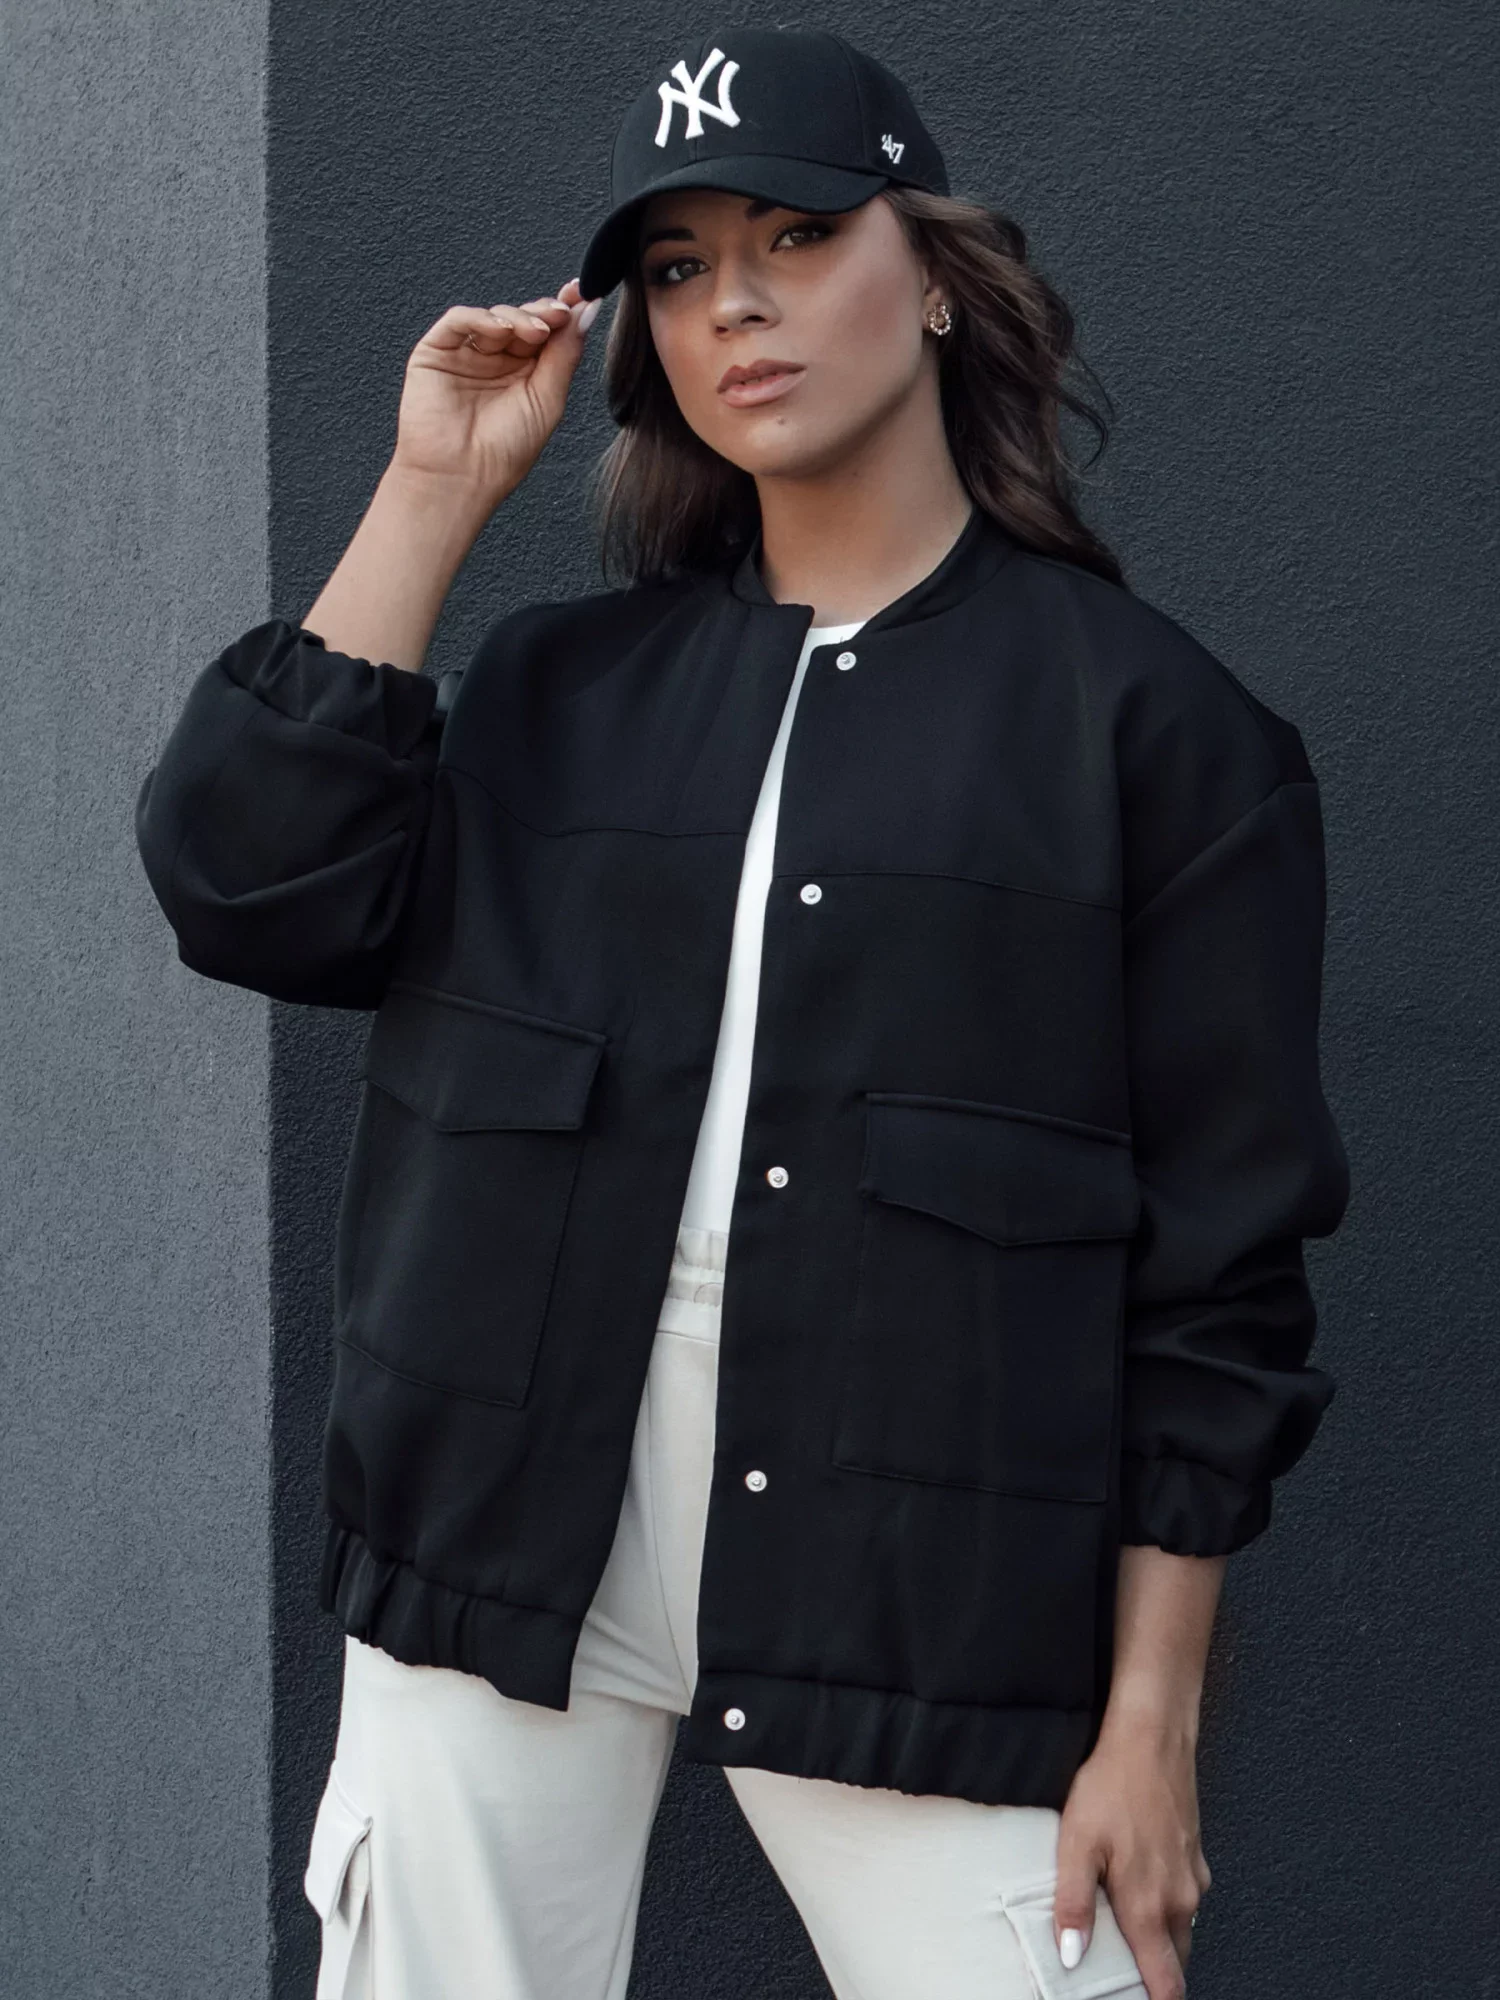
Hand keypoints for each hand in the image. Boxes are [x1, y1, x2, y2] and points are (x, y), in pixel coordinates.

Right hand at [389, 278, 597, 505]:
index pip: (547, 332)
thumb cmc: (503, 452)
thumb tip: (586, 313)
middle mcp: (497, 360)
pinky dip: (482, 318)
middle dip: (544, 312)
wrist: (459, 478)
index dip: (563, 311)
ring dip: (519, 317)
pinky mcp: (436, 352)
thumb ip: (565, 355)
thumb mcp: (548, 400)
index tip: (581, 295)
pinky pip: (459, 320)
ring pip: (495, 316)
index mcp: (526, 373)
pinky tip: (502, 331)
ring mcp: (467, 354)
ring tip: (536, 332)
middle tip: (560, 314)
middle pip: (524, 319)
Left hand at [1051, 1711, 1211, 1999]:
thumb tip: (1070, 1955)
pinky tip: (1143, 1886)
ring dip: (1161, 1939)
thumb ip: (1073, 1904)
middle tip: (1127, 1975)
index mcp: (1149, 1906)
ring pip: (1181, 1928)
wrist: (1153, 1738)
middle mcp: (1179, 1900)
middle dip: (1156, 1973)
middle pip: (1175, 1959)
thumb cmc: (1113, 1785)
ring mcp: (1193, 1878)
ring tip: (1128, 1933)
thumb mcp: (1078, 1843)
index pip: (1164, 1979)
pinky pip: (1185, 1898)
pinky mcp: (1196, 1856)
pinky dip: (1168, 1906)